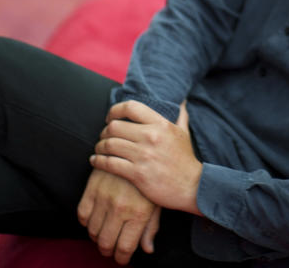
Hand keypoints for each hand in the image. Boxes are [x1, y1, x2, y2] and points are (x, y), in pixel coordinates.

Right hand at [76, 168, 159, 263]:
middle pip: (105, 242)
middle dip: (107, 250)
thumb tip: (147, 249)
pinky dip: (86, 221)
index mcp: (139, 213)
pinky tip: (94, 219)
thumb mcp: (158, 202)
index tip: (121, 258)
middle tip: (110, 248)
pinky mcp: (92, 186)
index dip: (121, 258)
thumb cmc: (153, 176)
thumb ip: (151, 227)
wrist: (140, 146)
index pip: (124, 247)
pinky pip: (82, 213)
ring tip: (103, 234)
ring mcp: (105, 197)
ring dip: (96, 236)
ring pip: (92, 230)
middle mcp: (120, 207)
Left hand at [91, 100, 202, 214]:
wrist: (193, 187)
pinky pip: (110, 163)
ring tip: (98, 150)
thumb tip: (182, 101)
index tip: (110, 118)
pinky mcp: (138, 174)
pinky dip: (98, 161)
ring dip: (100, 147)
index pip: (131, 107)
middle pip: (115, 126)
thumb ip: (181, 116)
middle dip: (104, 131)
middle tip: (102, 137)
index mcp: (161, 124)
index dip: (115, 110)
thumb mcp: (184, 134)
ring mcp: (144, 156)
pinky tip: (95, 162)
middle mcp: (151, 137)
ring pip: (110, 144)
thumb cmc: (186, 160)